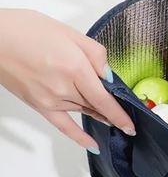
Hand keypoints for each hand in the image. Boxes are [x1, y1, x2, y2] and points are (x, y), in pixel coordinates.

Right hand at [0, 9, 134, 153]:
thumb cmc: (28, 30)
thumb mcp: (70, 33)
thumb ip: (96, 54)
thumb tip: (109, 74)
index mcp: (75, 68)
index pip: (104, 99)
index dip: (120, 114)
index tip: (131, 124)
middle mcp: (64, 88)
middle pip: (96, 105)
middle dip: (112, 110)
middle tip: (126, 115)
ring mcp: (51, 100)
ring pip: (84, 111)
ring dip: (100, 116)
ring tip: (112, 119)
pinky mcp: (40, 106)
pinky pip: (63, 126)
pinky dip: (79, 137)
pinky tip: (93, 146)